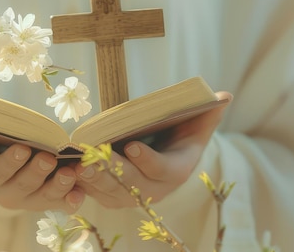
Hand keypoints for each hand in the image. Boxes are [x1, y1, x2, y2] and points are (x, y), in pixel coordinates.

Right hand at [0, 115, 84, 211]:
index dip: (10, 163)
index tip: (23, 148)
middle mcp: (7, 193)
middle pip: (23, 186)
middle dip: (37, 172)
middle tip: (49, 156)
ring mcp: (28, 199)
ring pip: (44, 197)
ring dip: (60, 186)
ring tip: (72, 171)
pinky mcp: (46, 200)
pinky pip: (60, 204)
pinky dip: (72, 200)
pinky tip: (82, 191)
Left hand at [74, 91, 232, 208]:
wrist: (164, 159)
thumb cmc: (180, 136)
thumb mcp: (197, 124)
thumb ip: (208, 112)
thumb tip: (224, 96)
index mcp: (176, 171)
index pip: (162, 169)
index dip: (148, 159)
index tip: (133, 145)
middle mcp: (155, 190)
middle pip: (132, 183)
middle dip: (113, 171)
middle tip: (95, 157)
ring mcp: (132, 196)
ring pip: (110, 191)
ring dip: (93, 179)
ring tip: (79, 164)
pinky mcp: (112, 197)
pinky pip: (95, 194)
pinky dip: (82, 185)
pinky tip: (69, 171)